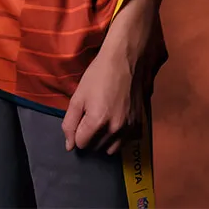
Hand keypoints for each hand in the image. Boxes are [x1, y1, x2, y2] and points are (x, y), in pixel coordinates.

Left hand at [61, 37, 147, 155]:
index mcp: (97, 122)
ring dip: (103, 140)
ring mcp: (129, 128)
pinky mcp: (138, 124)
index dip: (77, 132)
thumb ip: (69, 123)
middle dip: (89, 136)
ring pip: (111, 149)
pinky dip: (118, 137)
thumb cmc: (98, 75)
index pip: (81, 144)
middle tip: (90, 117)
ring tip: (102, 121)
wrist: (124, 60)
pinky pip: (125, 142)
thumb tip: (69, 146)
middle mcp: (115, 129)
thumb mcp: (78, 96)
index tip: (80, 118)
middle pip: (95, 148)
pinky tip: (115, 121)